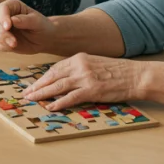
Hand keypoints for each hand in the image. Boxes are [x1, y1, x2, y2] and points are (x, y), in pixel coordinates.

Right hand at [0, 0, 56, 53]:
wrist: (44, 40)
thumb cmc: (42, 27)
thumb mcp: (37, 22)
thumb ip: (25, 20)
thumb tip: (12, 20)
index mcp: (12, 6)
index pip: (2, 8)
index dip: (3, 17)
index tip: (8, 27)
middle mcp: (4, 15)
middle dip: (1, 32)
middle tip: (13, 41)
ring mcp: (1, 28)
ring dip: (2, 40)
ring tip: (15, 45)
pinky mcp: (1, 40)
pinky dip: (2, 46)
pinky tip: (12, 47)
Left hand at [21, 53, 148, 111]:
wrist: (136, 75)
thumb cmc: (118, 71)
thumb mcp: (95, 62)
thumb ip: (80, 68)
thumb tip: (66, 77)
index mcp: (79, 57)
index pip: (55, 68)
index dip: (43, 77)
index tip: (34, 84)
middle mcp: (79, 66)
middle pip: (52, 76)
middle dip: (38, 85)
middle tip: (27, 93)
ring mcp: (85, 78)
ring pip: (57, 86)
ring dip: (42, 94)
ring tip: (32, 99)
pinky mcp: (91, 90)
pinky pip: (70, 97)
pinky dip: (58, 102)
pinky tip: (50, 106)